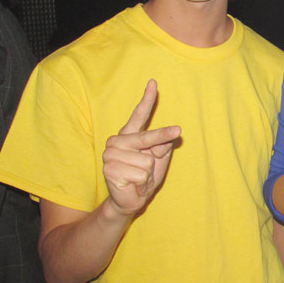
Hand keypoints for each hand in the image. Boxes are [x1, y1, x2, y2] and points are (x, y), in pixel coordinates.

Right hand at [102, 79, 180, 216]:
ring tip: (138, 179)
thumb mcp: (159, 160)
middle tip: (173, 136)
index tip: (154, 82)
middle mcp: (117, 141)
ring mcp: (111, 154)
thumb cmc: (145, 177)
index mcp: (129, 135)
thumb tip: (165, 141)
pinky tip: (132, 185)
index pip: (139, 115)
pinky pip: (141, 175)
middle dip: (162, 138)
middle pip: (147, 138)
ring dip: (148, 175)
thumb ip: (162, 147)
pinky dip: (142, 183)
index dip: (147, 99)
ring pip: (146, 162)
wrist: (130, 200)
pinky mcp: (110, 169)